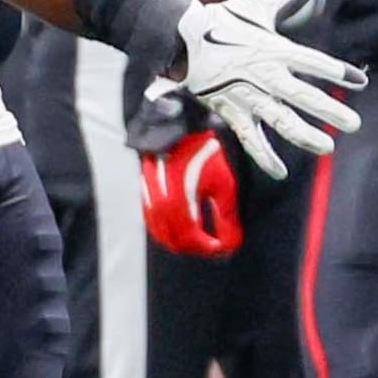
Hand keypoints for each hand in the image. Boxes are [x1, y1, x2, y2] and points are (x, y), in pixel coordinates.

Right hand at [139, 128, 240, 257]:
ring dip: (183, 241)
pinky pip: (154, 224)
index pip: (192, 242)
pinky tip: (184, 226)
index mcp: (177, 206)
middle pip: (176, 243)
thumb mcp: (223, 185)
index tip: (224, 247)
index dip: (210, 249)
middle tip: (215, 245)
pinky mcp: (145, 196)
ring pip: (163, 235)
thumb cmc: (202, 153)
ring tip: (202, 238)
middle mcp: (159, 207)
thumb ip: (226, 218)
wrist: (178, 129)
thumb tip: (231, 244)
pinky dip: (169, 231)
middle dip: (197, 247)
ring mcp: (149, 202)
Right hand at [173, 0, 363, 175]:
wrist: (179, 36)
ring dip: (304, 135)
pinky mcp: (230, 110)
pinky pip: (249, 137)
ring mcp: (247, 95)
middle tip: (353, 124)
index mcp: (274, 48)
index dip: (338, 71)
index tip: (361, 81)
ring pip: (279, 119)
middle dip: (328, 110)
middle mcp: (264, 74)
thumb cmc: (222, 19)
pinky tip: (280, 172)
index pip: (313, 61)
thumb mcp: (258, 7)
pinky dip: (264, 156)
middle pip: (302, 95)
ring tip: (327, 147)